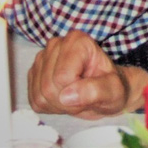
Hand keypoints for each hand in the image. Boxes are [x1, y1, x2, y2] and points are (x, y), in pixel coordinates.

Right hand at [28, 30, 147, 118]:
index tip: (91, 88)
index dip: (76, 92)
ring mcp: (42, 59)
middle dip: (67, 101)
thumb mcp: (114, 90)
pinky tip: (64, 97)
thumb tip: (67, 96)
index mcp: (77, 41)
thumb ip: (95, 90)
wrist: (105, 91)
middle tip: (84, 96)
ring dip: (59, 105)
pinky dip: (50, 106)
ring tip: (76, 95)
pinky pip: (34, 100)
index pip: (62, 77)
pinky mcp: (34, 74)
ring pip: (40, 95)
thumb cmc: (113, 86)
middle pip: (49, 87)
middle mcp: (56, 44)